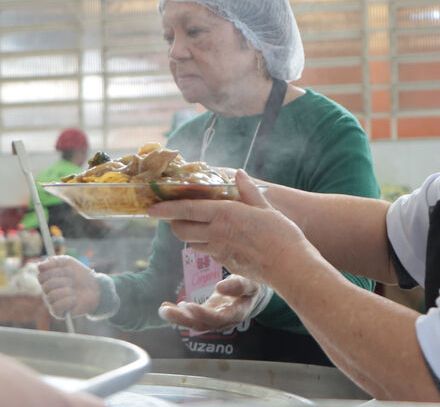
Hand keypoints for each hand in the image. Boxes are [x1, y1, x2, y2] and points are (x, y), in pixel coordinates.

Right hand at [37, 256, 100, 318]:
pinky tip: (74, 300)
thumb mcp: (68, 262)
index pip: (41, 276)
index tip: (67, 269)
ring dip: (68, 290)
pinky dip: (69, 301)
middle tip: (73, 281)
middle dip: (64, 280)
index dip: (55, 271)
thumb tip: (39, 266)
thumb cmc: (81, 275)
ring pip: (52, 296)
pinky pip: (57, 306)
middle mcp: (47, 292)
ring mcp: (51, 303)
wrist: (95, 287)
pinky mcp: (58, 313)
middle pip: (47, 285)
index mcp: (47, 280)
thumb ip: (53, 261)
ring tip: (74, 291)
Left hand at [148, 170, 313, 285]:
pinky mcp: (225, 263)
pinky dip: (205, 244)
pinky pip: (207, 252)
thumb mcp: (265, 207)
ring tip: (197, 224)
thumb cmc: (281, 234)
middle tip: (176, 214)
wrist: (289, 266)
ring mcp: (219, 250)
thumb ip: (248, 191)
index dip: (166, 208)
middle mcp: (216, 233)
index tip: (151, 207)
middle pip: (180, 229)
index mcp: (224, 214)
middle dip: (173, 222)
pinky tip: (218, 238)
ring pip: (192, 242)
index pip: (186, 209)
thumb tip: (238, 174)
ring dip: (189, 233)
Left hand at [159, 274, 266, 331]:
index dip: (201, 314)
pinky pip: (192, 317)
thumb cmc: (253, 285)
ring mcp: (215, 319)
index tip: (186, 305)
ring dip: (177, 318)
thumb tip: (220, 288)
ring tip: (163, 310)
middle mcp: (224, 320)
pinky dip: (178, 314)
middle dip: (183, 319)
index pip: (218, 318)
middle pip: (202, 324)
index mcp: (236, 313)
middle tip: (166, 311)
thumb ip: (239, 285)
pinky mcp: (208, 314)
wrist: (253, 293)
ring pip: (195, 323)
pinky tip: (166, 308)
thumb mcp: (251, 282)